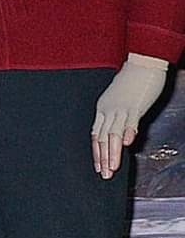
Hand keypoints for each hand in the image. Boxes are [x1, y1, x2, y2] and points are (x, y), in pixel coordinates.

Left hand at [91, 53, 168, 179]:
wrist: (142, 63)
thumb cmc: (132, 81)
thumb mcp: (120, 101)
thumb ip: (119, 118)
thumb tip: (120, 135)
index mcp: (102, 109)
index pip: (96, 135)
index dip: (96, 152)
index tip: (98, 167)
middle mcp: (108, 111)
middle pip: (102, 139)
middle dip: (103, 159)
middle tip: (104, 175)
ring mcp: (121, 108)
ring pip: (113, 135)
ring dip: (112, 153)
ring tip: (112, 168)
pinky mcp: (135, 105)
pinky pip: (129, 121)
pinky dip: (127, 133)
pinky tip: (126, 145)